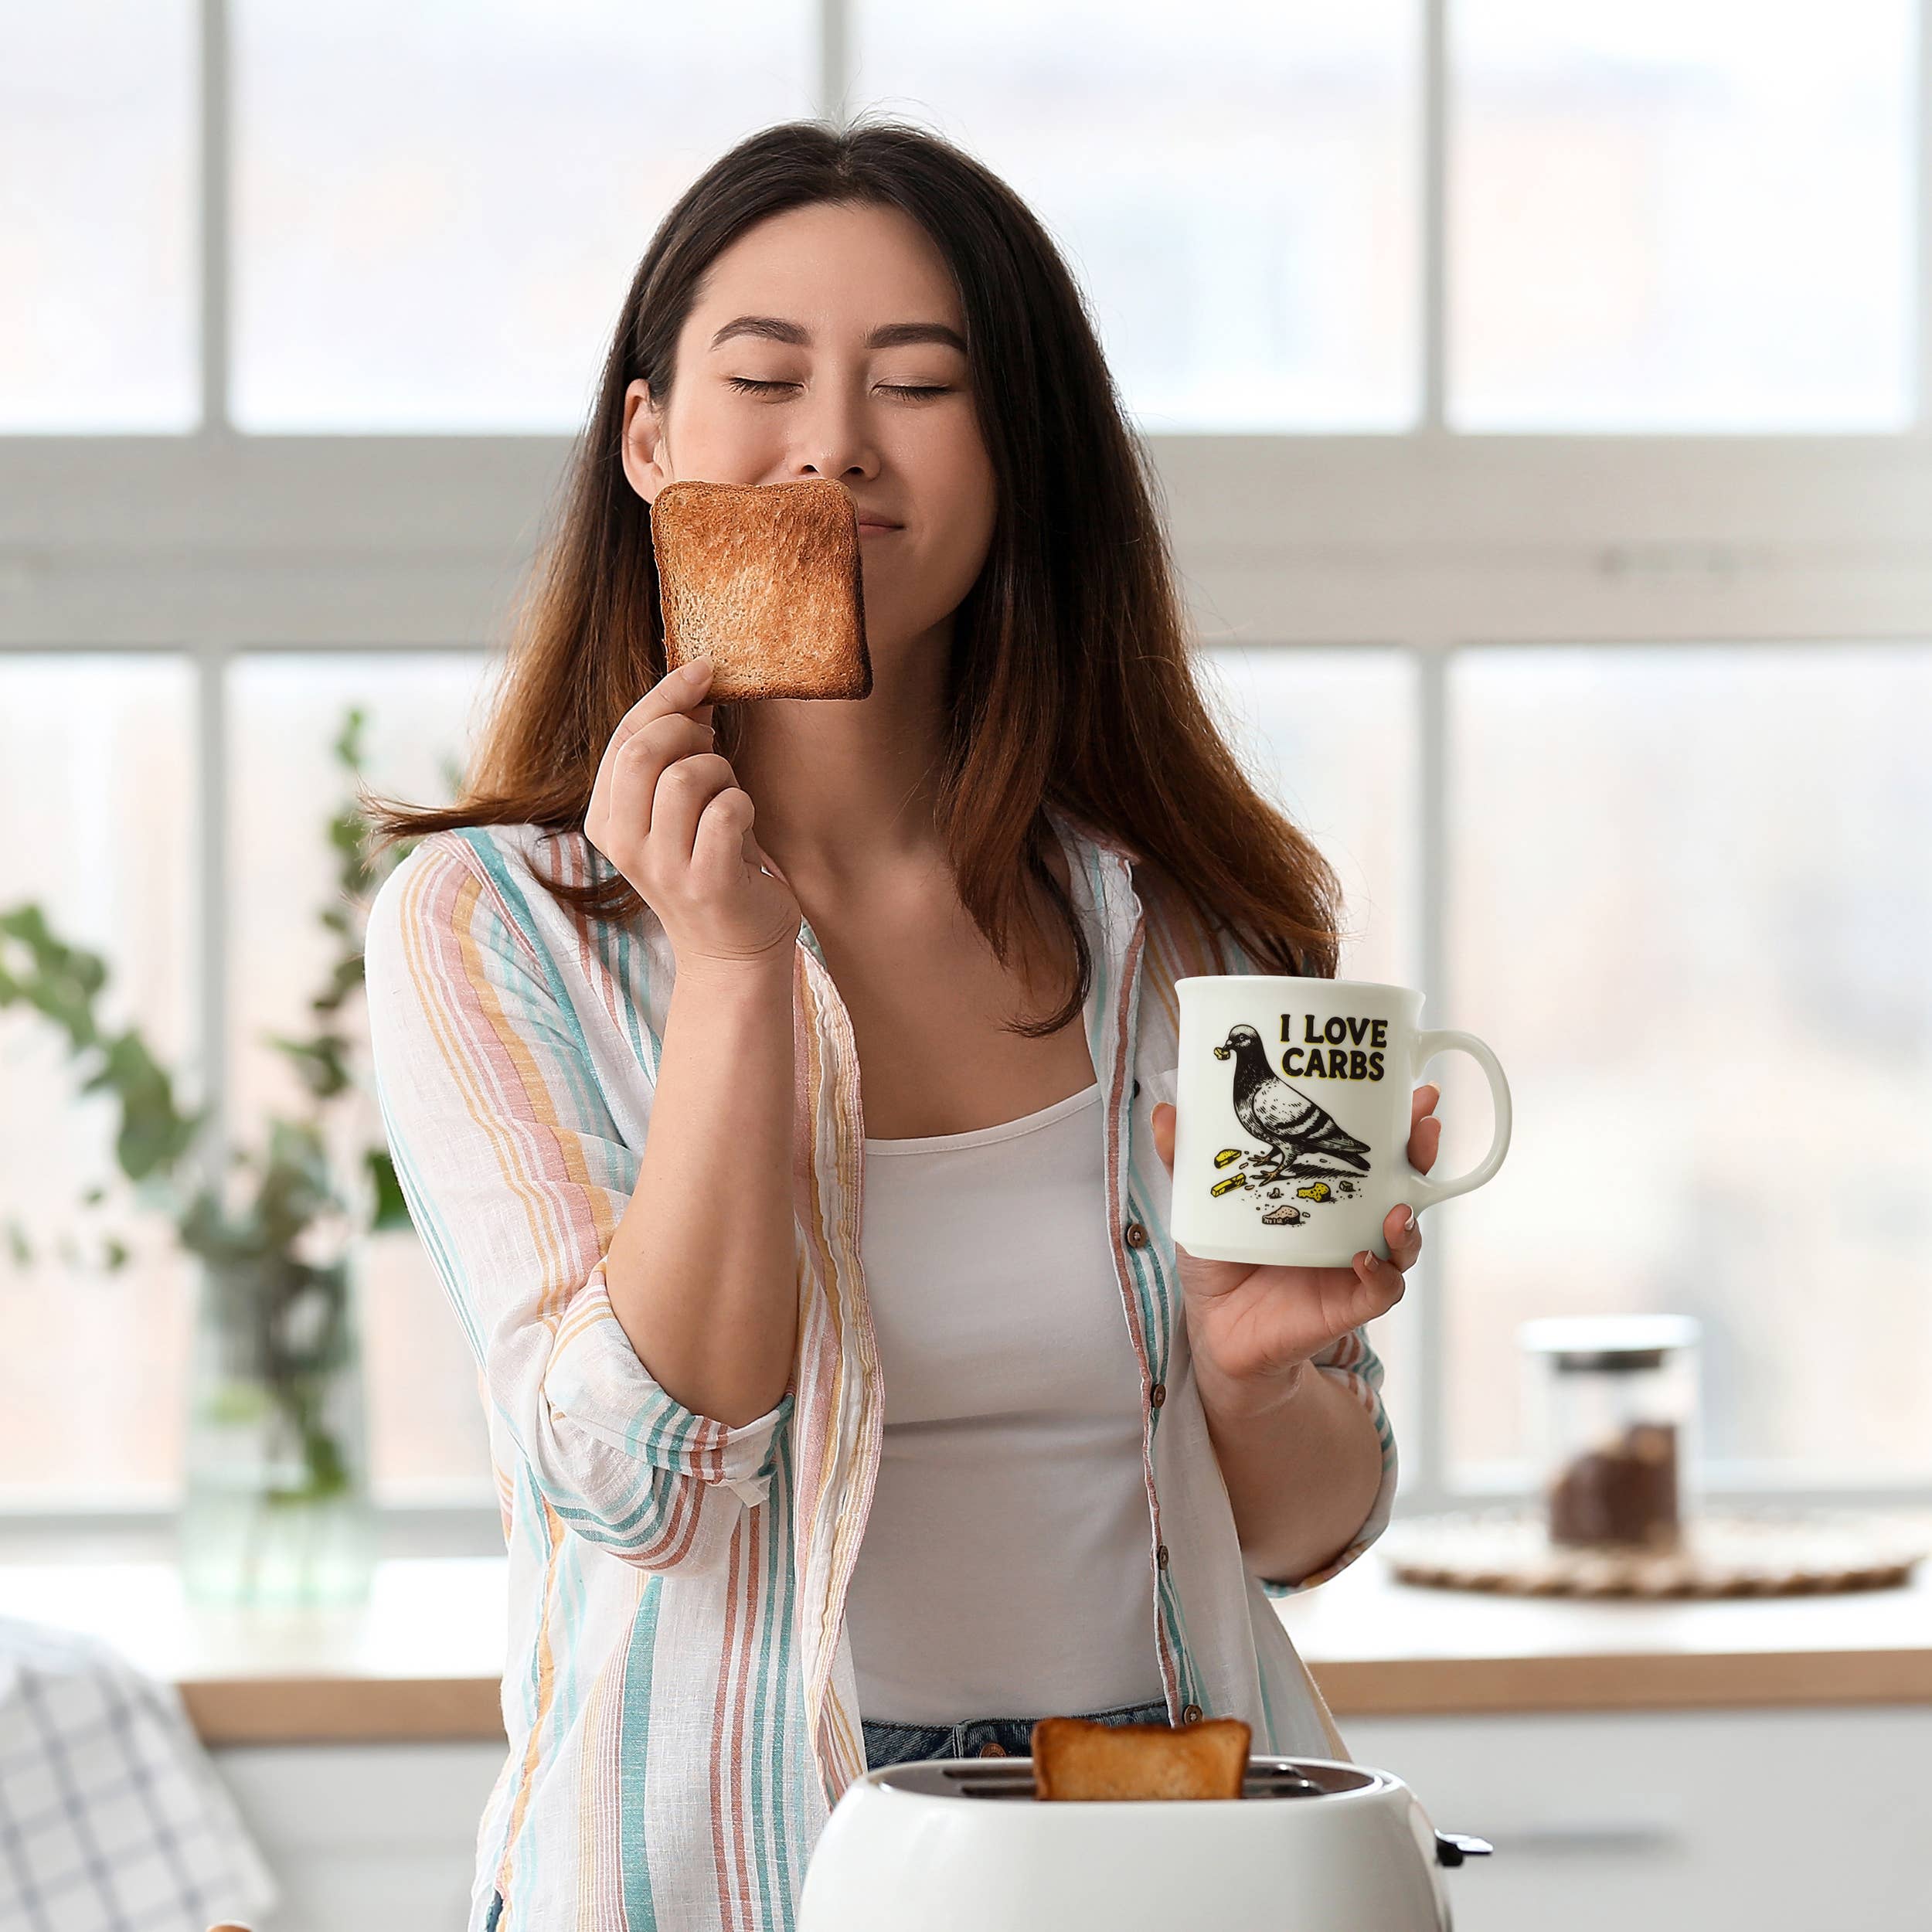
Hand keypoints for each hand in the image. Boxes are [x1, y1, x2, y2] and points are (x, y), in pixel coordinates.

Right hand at [583, 657, 801, 971]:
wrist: (733, 951)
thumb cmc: (711, 864)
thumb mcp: (680, 806)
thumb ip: (677, 753)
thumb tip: (695, 683)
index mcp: (605, 820)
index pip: (624, 737)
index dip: (665, 695)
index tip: (703, 670)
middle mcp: (623, 845)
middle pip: (644, 751)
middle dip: (689, 731)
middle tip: (714, 746)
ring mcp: (662, 868)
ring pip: (687, 777)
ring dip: (723, 773)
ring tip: (729, 799)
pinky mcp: (705, 883)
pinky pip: (726, 811)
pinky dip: (744, 806)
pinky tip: (743, 829)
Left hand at [1150, 1084, 1441, 1415]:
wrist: (1217, 1325)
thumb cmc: (1220, 1257)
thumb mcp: (1201, 1203)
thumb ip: (1186, 1160)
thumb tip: (1164, 1111)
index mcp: (1326, 1188)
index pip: (1374, 1146)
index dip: (1399, 1120)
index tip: (1416, 1092)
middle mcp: (1351, 1221)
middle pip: (1405, 1182)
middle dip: (1421, 1153)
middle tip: (1424, 1128)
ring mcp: (1355, 1262)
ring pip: (1404, 1238)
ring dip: (1410, 1221)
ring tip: (1399, 1208)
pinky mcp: (1348, 1303)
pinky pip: (1382, 1289)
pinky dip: (1381, 1274)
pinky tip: (1363, 1259)